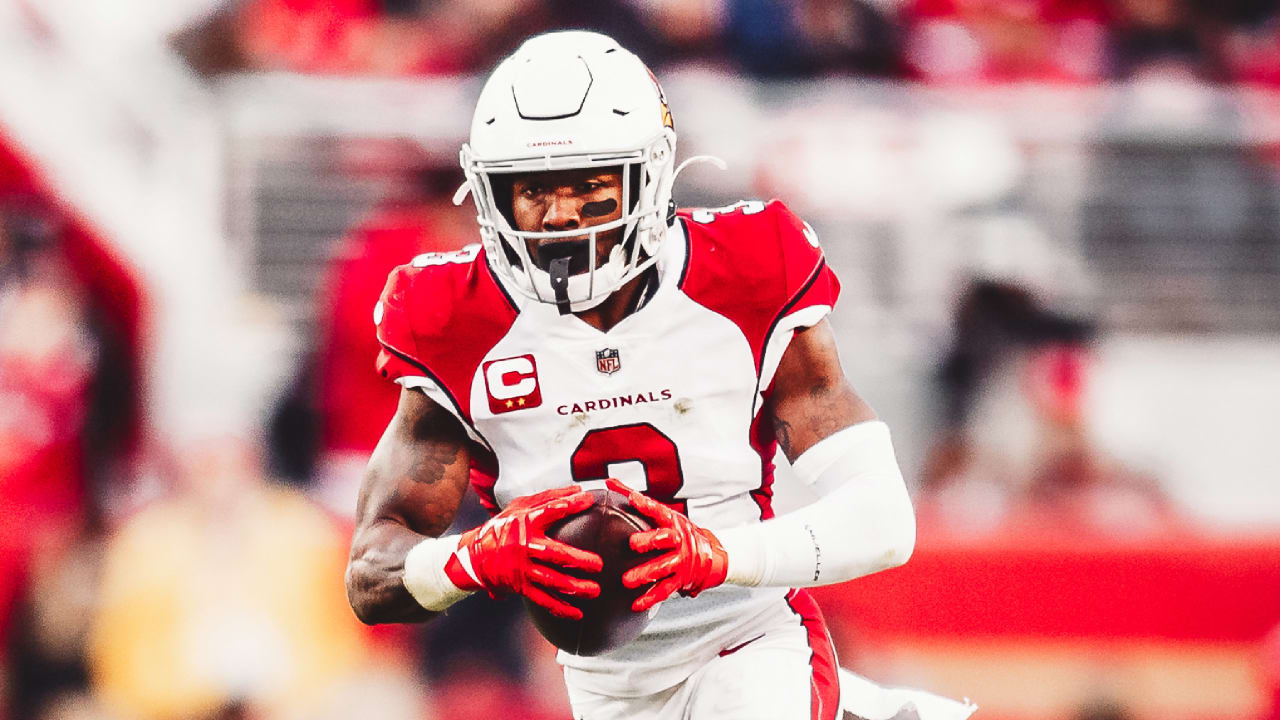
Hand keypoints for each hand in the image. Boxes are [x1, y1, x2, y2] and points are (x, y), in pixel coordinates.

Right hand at [445, 486, 602, 618]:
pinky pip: (543, 599)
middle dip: (578, 560)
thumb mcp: (520, 507)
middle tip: (598, 564)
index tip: (588, 501)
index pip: (549, 511)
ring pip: (551, 580)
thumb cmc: (501, 528)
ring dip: (574, 587)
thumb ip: (549, 498)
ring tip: (594, 590)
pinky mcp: (521, 586)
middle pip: (554, 554)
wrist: (473, 556)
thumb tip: (578, 491)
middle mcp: (523, 547)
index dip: (568, 506)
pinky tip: (577, 613)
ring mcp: (522, 569)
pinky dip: (560, 608)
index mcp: (524, 524)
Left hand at [606, 479, 727, 611]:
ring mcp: (680, 561)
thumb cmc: (676, 530)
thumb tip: (608, 480)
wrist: (710, 556)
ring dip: (646, 574)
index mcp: (671, 521)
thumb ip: (633, 496)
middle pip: (664, 539)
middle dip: (649, 541)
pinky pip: (665, 590)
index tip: (632, 499)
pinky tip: (636, 604)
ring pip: (663, 568)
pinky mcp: (680, 580)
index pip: (658, 510)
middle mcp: (678, 540)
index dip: (645, 504)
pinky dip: (650, 598)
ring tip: (627, 581)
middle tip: (632, 544)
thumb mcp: (661, 512)